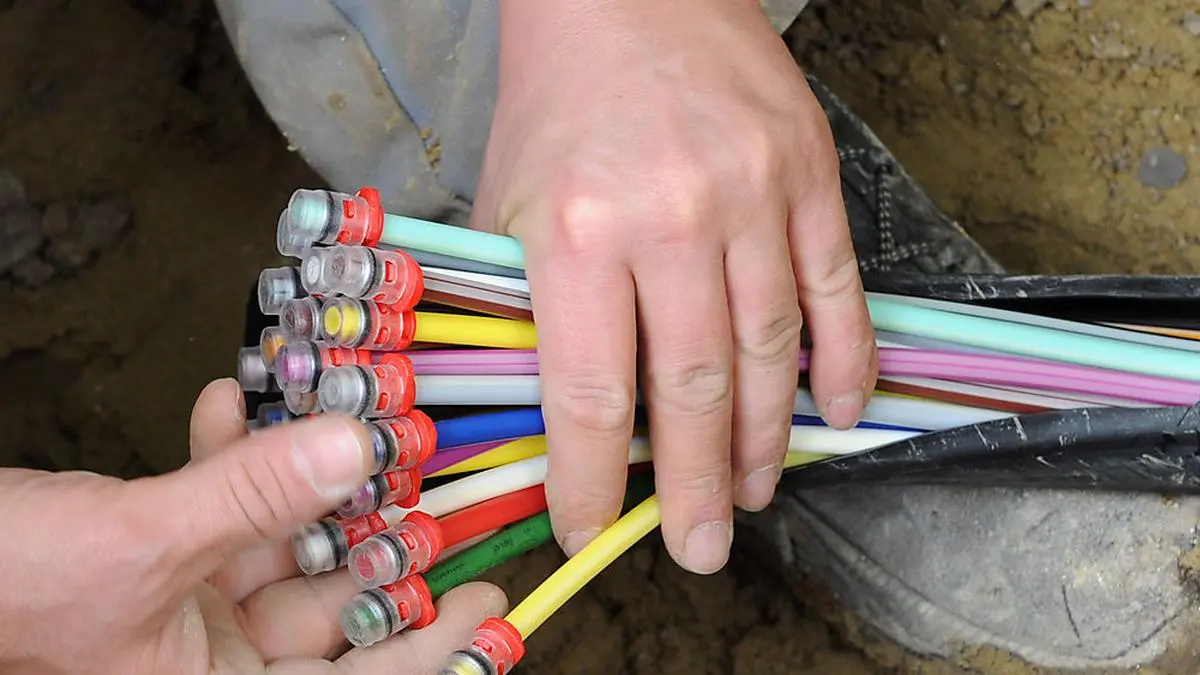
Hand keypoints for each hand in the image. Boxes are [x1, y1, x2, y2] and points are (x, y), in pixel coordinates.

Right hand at [0, 379, 505, 674]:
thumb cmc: (2, 587)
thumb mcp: (139, 544)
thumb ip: (249, 497)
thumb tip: (352, 447)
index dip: (431, 650)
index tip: (486, 604)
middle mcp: (211, 657)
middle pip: (330, 609)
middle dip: (374, 544)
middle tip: (431, 496)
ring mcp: (188, 606)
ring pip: (281, 546)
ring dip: (307, 485)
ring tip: (346, 431)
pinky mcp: (161, 557)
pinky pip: (219, 511)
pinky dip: (227, 459)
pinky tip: (227, 405)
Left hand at [471, 0, 877, 573]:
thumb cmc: (559, 99)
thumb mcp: (508, 204)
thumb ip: (531, 307)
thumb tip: (564, 412)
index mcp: (577, 232)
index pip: (592, 396)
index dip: (593, 481)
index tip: (594, 528)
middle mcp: (670, 221)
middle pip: (693, 392)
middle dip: (695, 486)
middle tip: (699, 545)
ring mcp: (752, 198)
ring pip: (769, 354)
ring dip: (766, 440)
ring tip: (753, 493)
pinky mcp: (808, 175)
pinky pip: (835, 290)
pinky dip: (843, 362)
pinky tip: (839, 413)